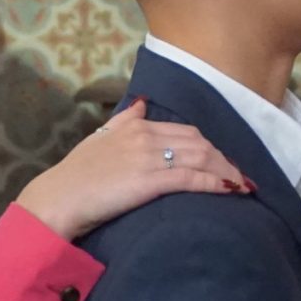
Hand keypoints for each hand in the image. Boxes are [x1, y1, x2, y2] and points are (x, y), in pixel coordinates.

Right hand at [14, 100, 251, 240]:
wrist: (59, 198)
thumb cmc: (76, 175)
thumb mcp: (99, 137)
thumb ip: (124, 120)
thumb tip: (140, 102)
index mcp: (136, 125)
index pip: (185, 131)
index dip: (208, 147)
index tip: (221, 160)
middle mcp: (145, 136)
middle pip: (198, 143)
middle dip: (222, 159)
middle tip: (238, 175)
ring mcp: (149, 157)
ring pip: (200, 158)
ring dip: (225, 171)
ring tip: (241, 185)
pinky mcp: (150, 181)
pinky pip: (192, 178)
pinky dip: (215, 183)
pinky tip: (229, 190)